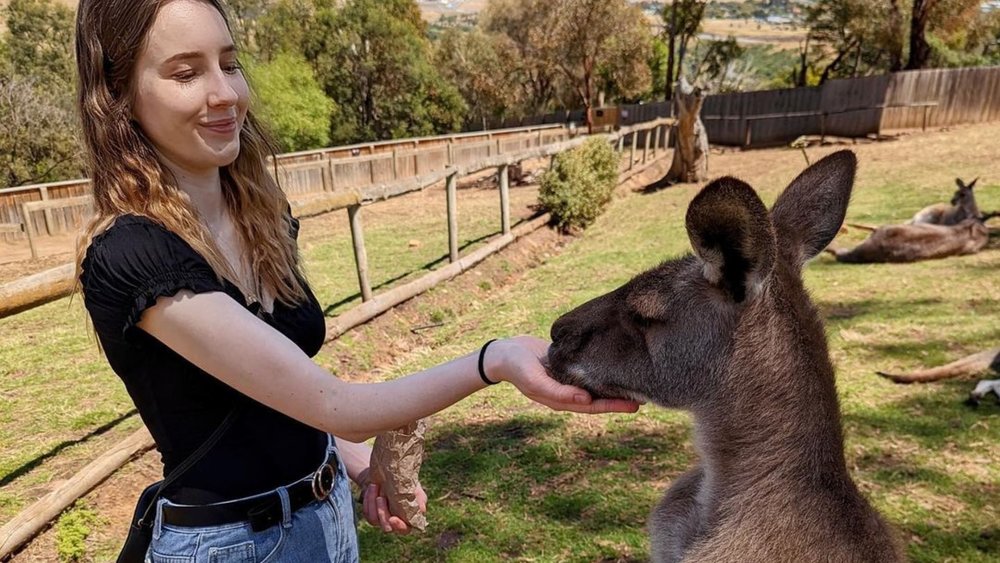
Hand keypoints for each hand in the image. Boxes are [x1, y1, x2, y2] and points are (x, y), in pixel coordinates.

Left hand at [355, 468, 427, 534]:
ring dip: (373, 503)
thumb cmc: (403, 481)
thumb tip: (421, 509)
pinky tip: (371, 488)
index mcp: (408, 517)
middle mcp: (394, 521)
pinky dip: (368, 499)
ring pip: (374, 520)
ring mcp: (381, 519)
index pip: (404, 529)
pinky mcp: (371, 514)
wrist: (385, 472)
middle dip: (383, 513)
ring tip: (375, 486)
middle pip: (387, 528)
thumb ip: (419, 498)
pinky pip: (367, 512)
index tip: (393, 518)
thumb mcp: (413, 487)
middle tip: (381, 497)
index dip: (399, 526)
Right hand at [486, 336, 640, 413]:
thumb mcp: (535, 379)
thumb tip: (585, 400)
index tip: (634, 406)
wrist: (502, 352)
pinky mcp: (566, 366)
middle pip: (598, 398)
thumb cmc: (517, 366)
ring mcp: (566, 379)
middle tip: (645, 397)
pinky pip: (587, 372)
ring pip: (595, 386)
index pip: (592, 406)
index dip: (613, 406)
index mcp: (560, 400)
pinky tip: (614, 367)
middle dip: (619, 399)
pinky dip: (601, 372)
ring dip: (613, 386)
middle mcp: (566, 392)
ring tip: (635, 383)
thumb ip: (558, 392)